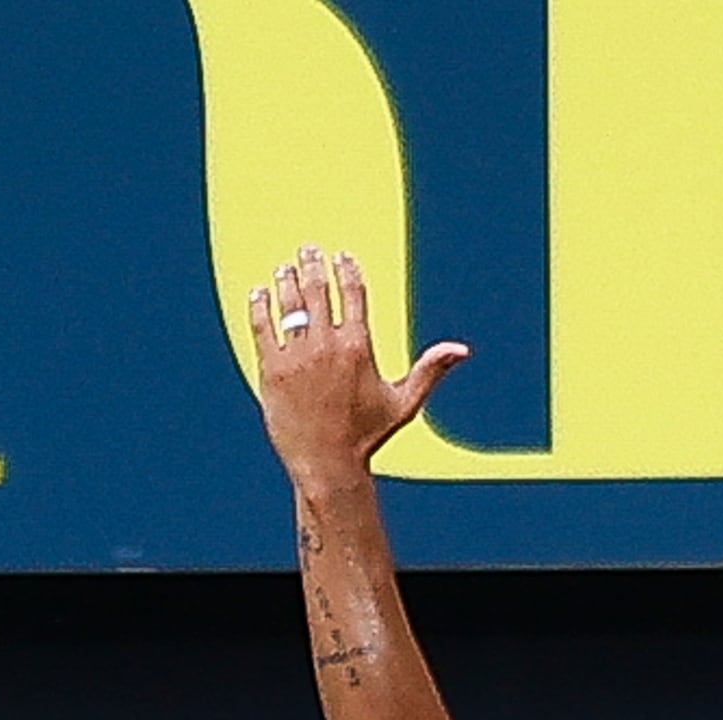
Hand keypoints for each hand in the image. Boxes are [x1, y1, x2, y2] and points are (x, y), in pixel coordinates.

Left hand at [247, 247, 465, 488]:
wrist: (327, 466)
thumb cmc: (366, 437)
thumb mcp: (403, 403)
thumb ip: (429, 370)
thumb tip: (462, 350)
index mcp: (359, 346)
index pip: (352, 291)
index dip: (346, 268)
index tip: (341, 256)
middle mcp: (328, 346)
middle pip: (318, 289)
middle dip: (313, 263)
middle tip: (309, 250)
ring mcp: (298, 357)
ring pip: (288, 304)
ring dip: (286, 279)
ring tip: (284, 267)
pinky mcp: (272, 371)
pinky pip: (262, 327)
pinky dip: (260, 305)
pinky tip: (259, 293)